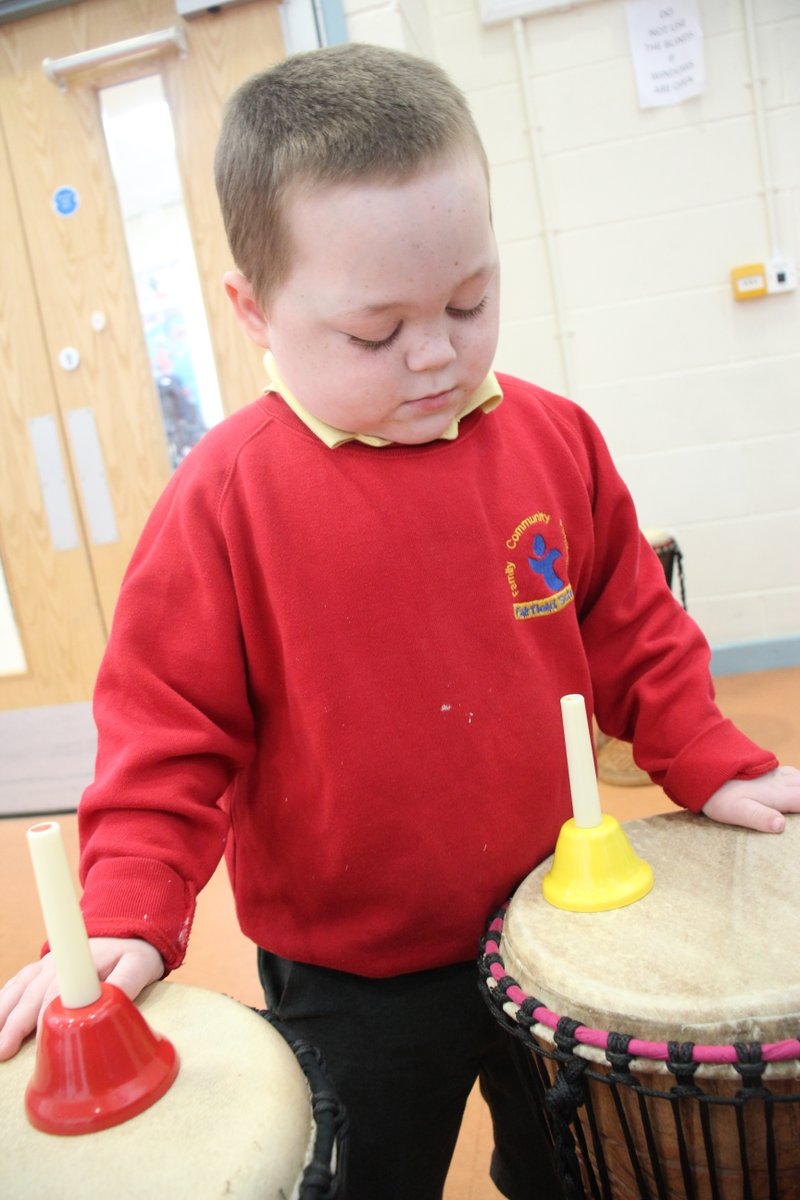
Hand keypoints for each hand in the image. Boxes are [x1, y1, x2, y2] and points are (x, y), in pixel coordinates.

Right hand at [0, 937, 163, 1061]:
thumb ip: (125, 984)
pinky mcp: (39, 970)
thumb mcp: (139, 965)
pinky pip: (15, 985)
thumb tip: (109, 1007)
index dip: (46, 1012)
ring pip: (18, 990)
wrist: (124, 931)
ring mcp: (46, 965)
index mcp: (82, 961)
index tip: (36, 1034)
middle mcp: (58, 962)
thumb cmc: (132, 953)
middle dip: (15, 1023)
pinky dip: (3, 1002)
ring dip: (3, 1015)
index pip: (58, 989)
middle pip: (32, 994)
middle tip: (3, 1051)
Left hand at [702, 765, 799, 833]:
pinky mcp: (768, 770)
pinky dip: (799, 781)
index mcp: (779, 794)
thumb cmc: (719, 795)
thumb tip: (781, 826)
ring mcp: (776, 774)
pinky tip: (796, 784)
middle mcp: (782, 782)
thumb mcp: (736, 810)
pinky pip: (793, 775)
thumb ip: (759, 817)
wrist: (702, 766)